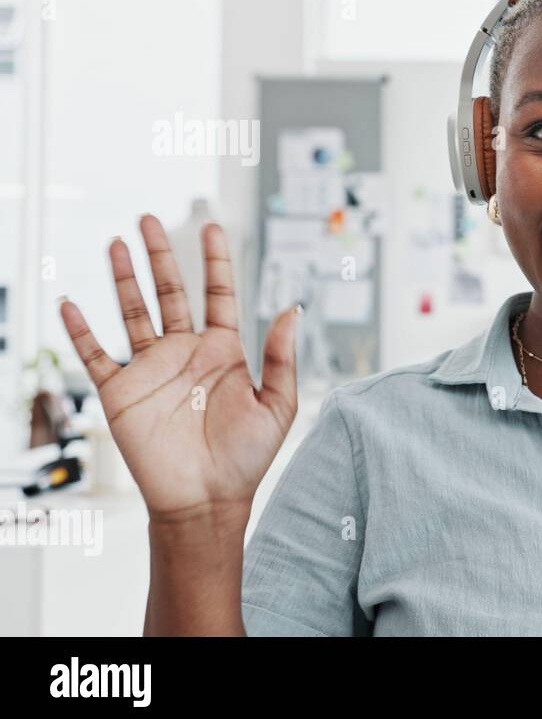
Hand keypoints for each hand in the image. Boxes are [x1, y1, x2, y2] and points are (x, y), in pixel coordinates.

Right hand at [59, 215, 299, 520]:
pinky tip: (70, 302)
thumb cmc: (246, 457)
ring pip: (134, 312)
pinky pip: (96, 355)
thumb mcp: (277, 405)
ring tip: (116, 242)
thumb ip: (282, 357)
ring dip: (124, 278)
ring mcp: (151, 369)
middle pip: (171, 292)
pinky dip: (80, 330)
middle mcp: (186, 353)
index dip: (216, 261)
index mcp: (224, 351)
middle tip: (149, 219)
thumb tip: (293, 308)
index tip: (212, 226)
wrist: (207, 500)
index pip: (219, 294)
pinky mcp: (121, 392)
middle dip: (161, 255)